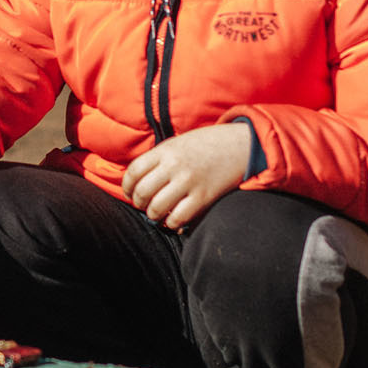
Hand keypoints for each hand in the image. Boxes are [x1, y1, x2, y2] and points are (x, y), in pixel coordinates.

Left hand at [121, 124, 252, 230]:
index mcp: (165, 150)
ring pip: (157, 207)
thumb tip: (138, 180)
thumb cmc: (206, 145)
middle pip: (142, 191)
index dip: (127, 186)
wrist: (240, 145)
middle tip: (142, 204)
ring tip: (156, 213)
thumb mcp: (177, 144)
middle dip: (138, 202)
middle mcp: (174, 166)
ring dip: (152, 215)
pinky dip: (171, 223)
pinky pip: (178, 217)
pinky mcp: (204, 197)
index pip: (134, 171)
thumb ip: (158, 159)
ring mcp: (189, 182)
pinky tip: (172, 219)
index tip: (129, 192)